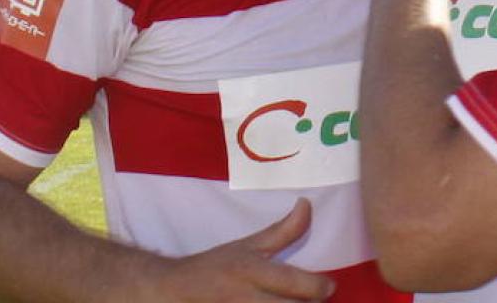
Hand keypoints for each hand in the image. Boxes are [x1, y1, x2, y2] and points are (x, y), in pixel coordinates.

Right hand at [145, 198, 331, 300]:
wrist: (167, 293)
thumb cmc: (213, 268)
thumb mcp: (246, 246)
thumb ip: (282, 231)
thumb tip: (307, 204)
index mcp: (253, 272)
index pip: (297, 284)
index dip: (321, 287)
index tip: (328, 287)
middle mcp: (245, 299)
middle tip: (313, 302)